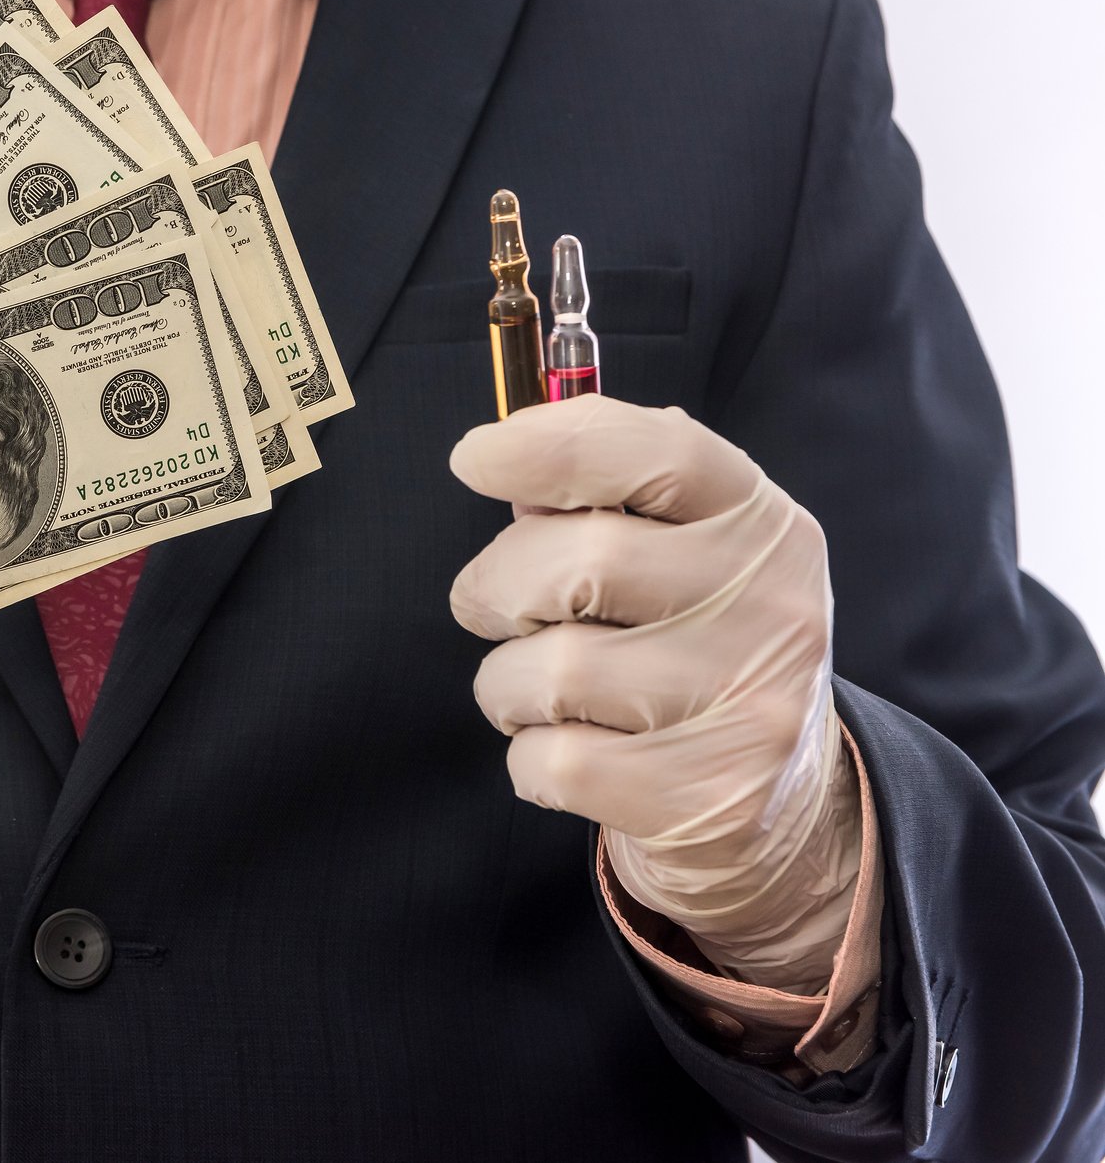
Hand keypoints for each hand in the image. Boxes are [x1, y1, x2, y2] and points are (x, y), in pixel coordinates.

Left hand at [448, 394, 862, 992]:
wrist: (776, 804)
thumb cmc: (687, 650)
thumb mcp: (680, 556)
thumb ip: (600, 503)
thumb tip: (502, 465)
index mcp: (761, 524)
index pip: (660, 452)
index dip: (551, 446)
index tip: (474, 459)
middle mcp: (772, 607)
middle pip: (583, 561)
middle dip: (498, 583)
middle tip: (490, 607)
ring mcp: (748, 709)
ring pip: (553, 672)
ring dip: (507, 682)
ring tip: (540, 690)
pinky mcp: (709, 800)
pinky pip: (554, 761)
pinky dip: (529, 756)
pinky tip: (570, 750)